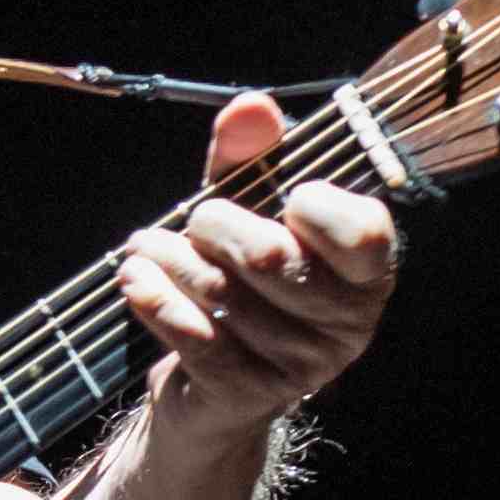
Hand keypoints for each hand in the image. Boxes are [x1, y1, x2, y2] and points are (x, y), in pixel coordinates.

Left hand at [117, 91, 398, 444]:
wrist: (211, 384)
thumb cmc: (240, 279)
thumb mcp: (247, 210)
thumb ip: (250, 158)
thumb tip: (250, 106)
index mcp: (366, 274)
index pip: (364, 232)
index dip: (314, 205)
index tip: (284, 194)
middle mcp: (346, 323)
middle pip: (269, 255)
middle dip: (213, 225)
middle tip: (192, 221)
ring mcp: (300, 365)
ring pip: (221, 293)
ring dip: (168, 258)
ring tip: (145, 246)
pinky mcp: (249, 393)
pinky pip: (193, 335)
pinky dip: (154, 298)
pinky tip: (134, 279)